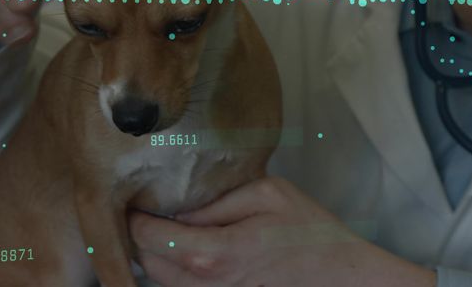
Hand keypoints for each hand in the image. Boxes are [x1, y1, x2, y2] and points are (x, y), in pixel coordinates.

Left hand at [128, 176, 436, 286]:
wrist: (338, 274)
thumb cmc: (309, 230)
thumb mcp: (268, 194)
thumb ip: (218, 201)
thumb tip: (181, 210)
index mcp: (212, 253)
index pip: (148, 237)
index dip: (134, 217)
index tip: (133, 197)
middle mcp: (204, 283)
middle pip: (145, 263)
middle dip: (136, 236)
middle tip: (140, 207)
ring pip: (158, 281)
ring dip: (150, 255)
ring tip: (156, 225)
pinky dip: (170, 270)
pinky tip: (179, 247)